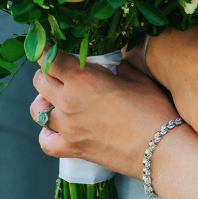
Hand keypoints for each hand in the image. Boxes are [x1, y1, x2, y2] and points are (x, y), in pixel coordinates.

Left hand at [30, 54, 178, 178]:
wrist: (160, 148)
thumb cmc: (154, 111)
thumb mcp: (138, 79)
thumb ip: (119, 68)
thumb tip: (113, 65)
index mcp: (83, 79)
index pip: (50, 58)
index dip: (49, 51)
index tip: (52, 49)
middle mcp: (68, 101)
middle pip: (39, 81)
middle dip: (48, 74)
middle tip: (63, 74)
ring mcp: (67, 127)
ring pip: (37, 110)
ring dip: (46, 102)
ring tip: (59, 101)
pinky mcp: (72, 149)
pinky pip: (45, 140)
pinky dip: (48, 133)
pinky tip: (59, 129)